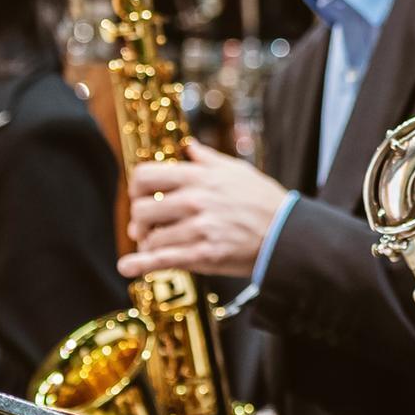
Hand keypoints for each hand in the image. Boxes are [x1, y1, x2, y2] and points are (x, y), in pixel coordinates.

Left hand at [119, 139, 288, 277]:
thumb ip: (207, 158)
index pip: (146, 176)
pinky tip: (127, 267)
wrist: (287, 233)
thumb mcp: (237, 170)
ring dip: (149, 244)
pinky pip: (164, 259)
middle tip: (145, 227)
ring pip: (152, 238)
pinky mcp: (205, 254)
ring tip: (155, 246)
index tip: (139, 196)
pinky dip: (141, 265)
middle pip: (141, 210)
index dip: (136, 188)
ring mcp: (199, 228)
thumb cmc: (264, 201)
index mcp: (200, 176)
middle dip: (139, 221)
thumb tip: (188, 147)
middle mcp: (195, 199)